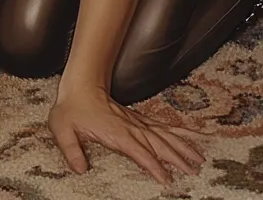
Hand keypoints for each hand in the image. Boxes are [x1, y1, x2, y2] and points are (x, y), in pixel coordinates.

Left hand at [49, 84, 203, 184]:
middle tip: (196, 171)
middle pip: (159, 143)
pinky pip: (163, 126)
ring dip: (183, 145)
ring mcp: (137, 122)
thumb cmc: (71, 107)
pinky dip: (180, 132)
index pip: (139, 150)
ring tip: (201, 158)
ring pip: (165, 134)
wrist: (80, 84)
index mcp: (115, 132)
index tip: (167, 179)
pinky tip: (194, 136)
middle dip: (178, 157)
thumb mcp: (62, 127)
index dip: (153, 164)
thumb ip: (70, 150)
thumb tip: (80, 169)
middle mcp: (131, 127)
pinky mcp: (139, 120)